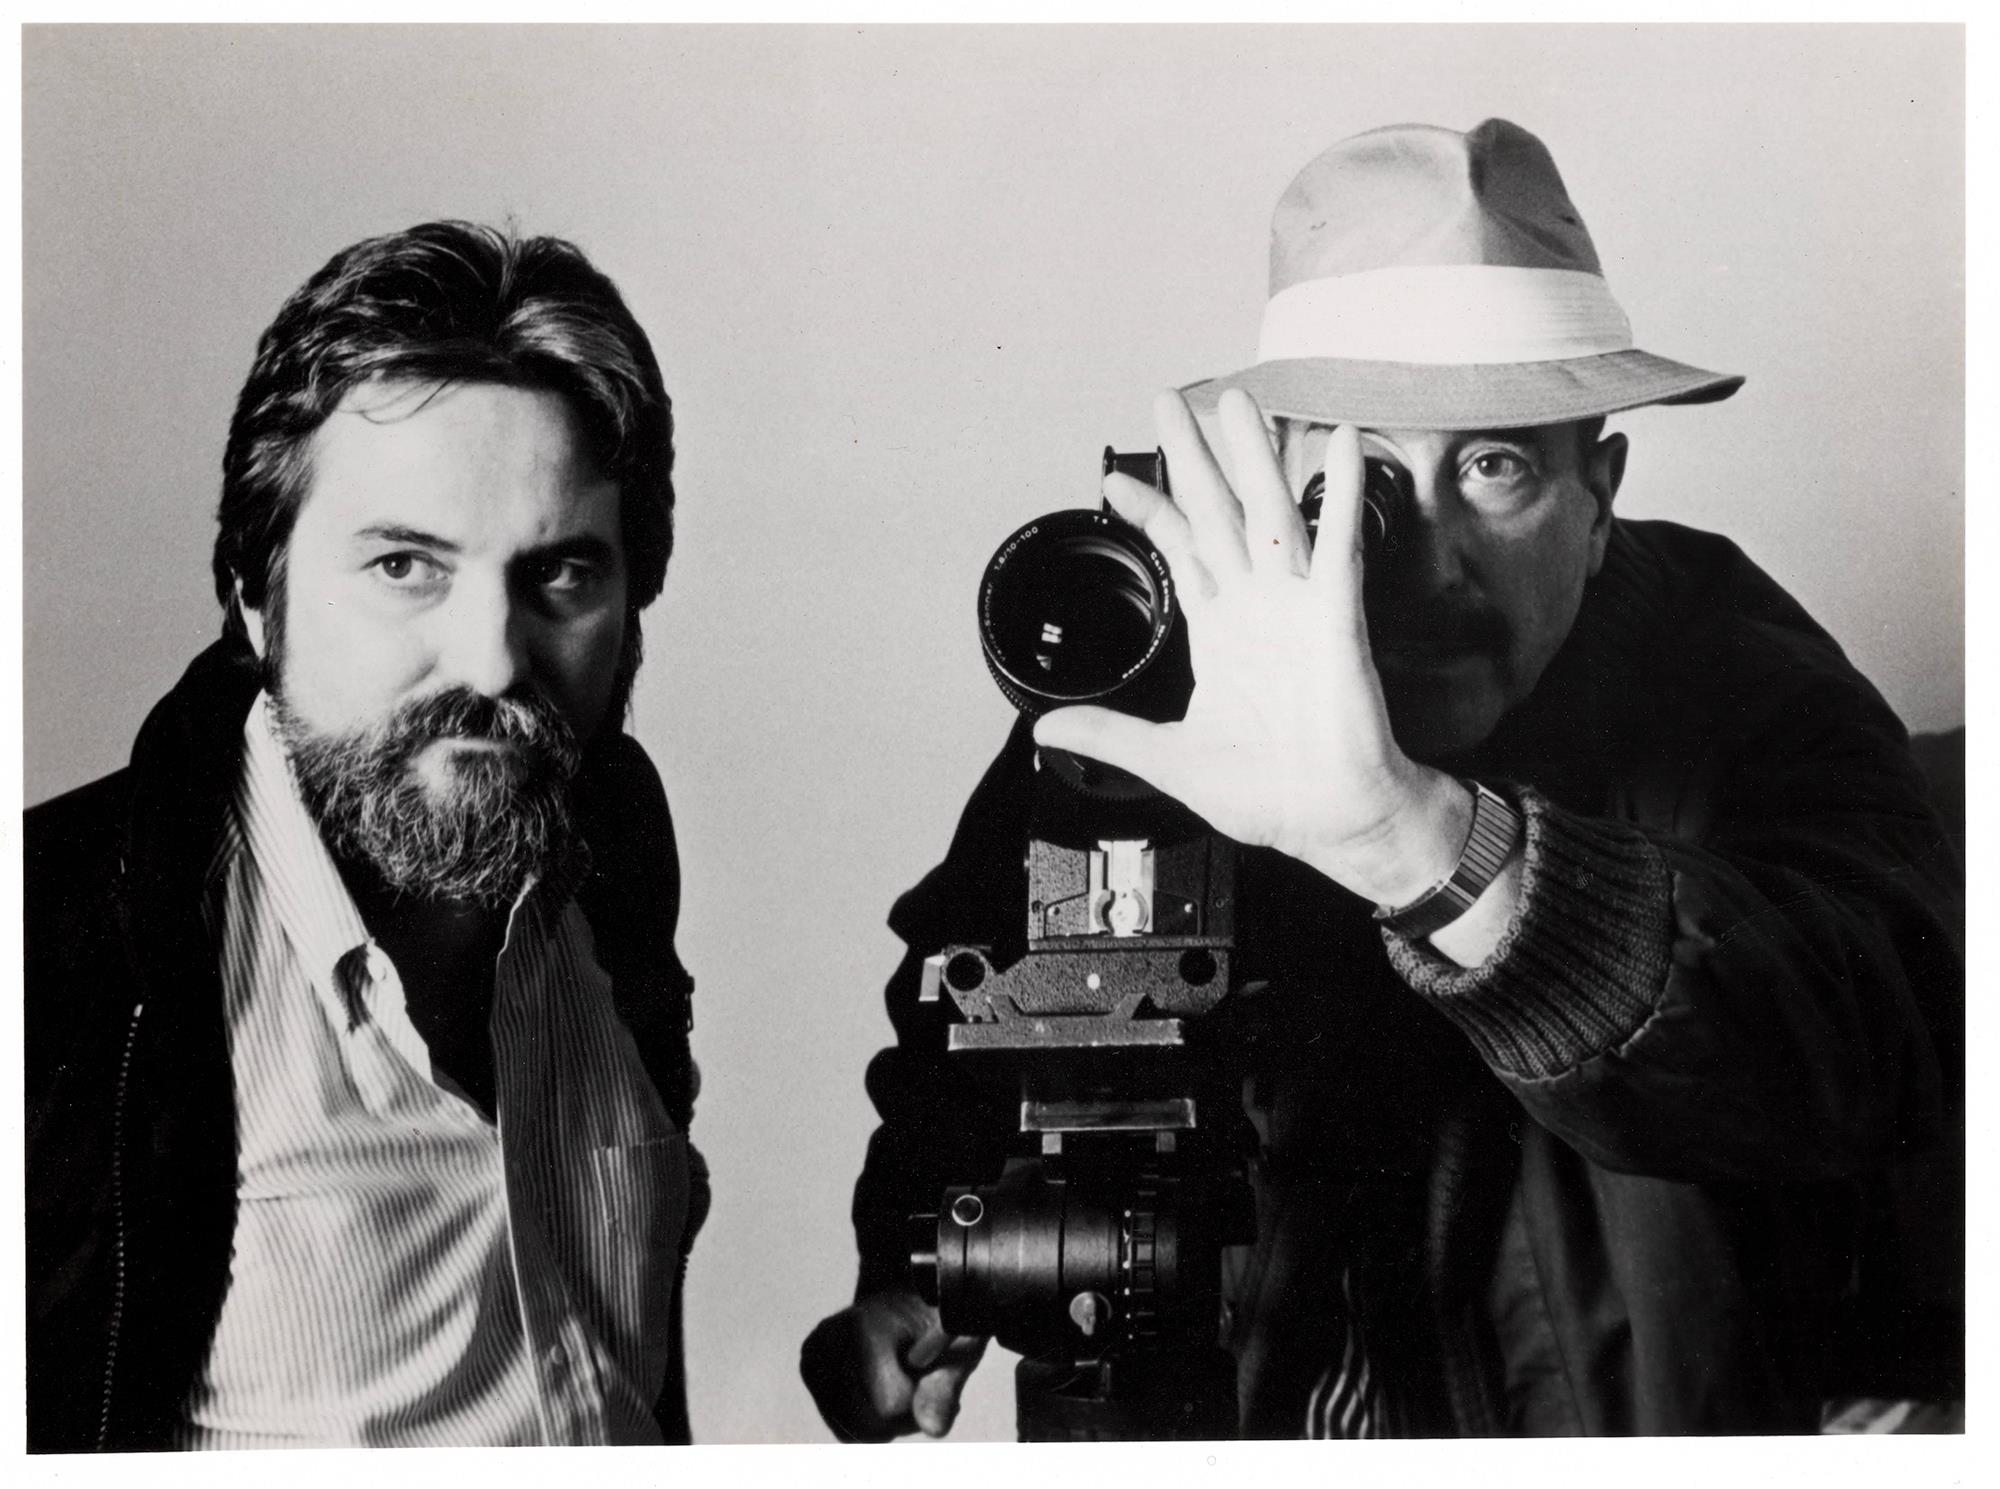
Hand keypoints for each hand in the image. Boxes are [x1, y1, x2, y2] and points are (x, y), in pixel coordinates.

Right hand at [799, 1289, 987, 1441]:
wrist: (906, 1296)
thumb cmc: (938, 1317)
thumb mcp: (957, 1345)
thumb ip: (944, 1387)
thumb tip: (933, 1429)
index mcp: (862, 1328)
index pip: (890, 1406)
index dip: (920, 1398)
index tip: (929, 1367)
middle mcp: (826, 1340)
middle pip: (871, 1425)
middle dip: (904, 1414)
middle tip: (918, 1374)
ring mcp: (812, 1358)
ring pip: (858, 1433)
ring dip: (890, 1419)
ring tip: (901, 1376)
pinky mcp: (810, 1372)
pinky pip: (847, 1429)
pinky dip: (872, 1420)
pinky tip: (881, 1386)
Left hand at [1033, 388, 1468, 908]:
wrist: (1331, 819)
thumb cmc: (1271, 792)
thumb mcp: (1169, 760)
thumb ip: (1110, 736)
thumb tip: (1046, 730)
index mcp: (1221, 635)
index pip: (1181, 552)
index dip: (1152, 511)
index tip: (1115, 480)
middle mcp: (1257, 607)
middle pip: (1219, 512)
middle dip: (1194, 457)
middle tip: (1169, 402)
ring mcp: (1297, 605)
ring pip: (1269, 511)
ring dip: (1254, 455)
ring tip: (1238, 402)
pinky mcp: (1335, 615)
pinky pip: (1337, 542)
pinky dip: (1338, 490)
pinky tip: (1341, 441)